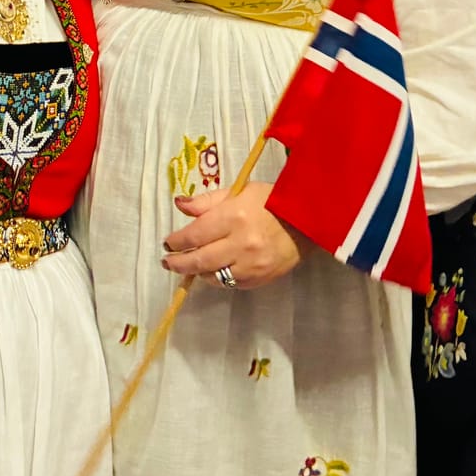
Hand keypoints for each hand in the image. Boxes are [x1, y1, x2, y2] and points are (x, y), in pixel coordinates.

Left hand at [161, 185, 302, 290]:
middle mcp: (241, 244)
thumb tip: (179, 205)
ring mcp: (251, 265)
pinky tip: (214, 269)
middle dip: (178, 262)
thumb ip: (207, 201)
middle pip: (199, 260)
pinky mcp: (259, 280)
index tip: (168, 242)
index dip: (177, 241)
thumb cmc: (271, 201)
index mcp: (234, 217)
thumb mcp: (240, 192)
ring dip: (198, 271)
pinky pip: (230, 284)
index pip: (195, 235)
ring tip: (191, 265)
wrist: (308, 222)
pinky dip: (218, 277)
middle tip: (167, 262)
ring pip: (213, 276)